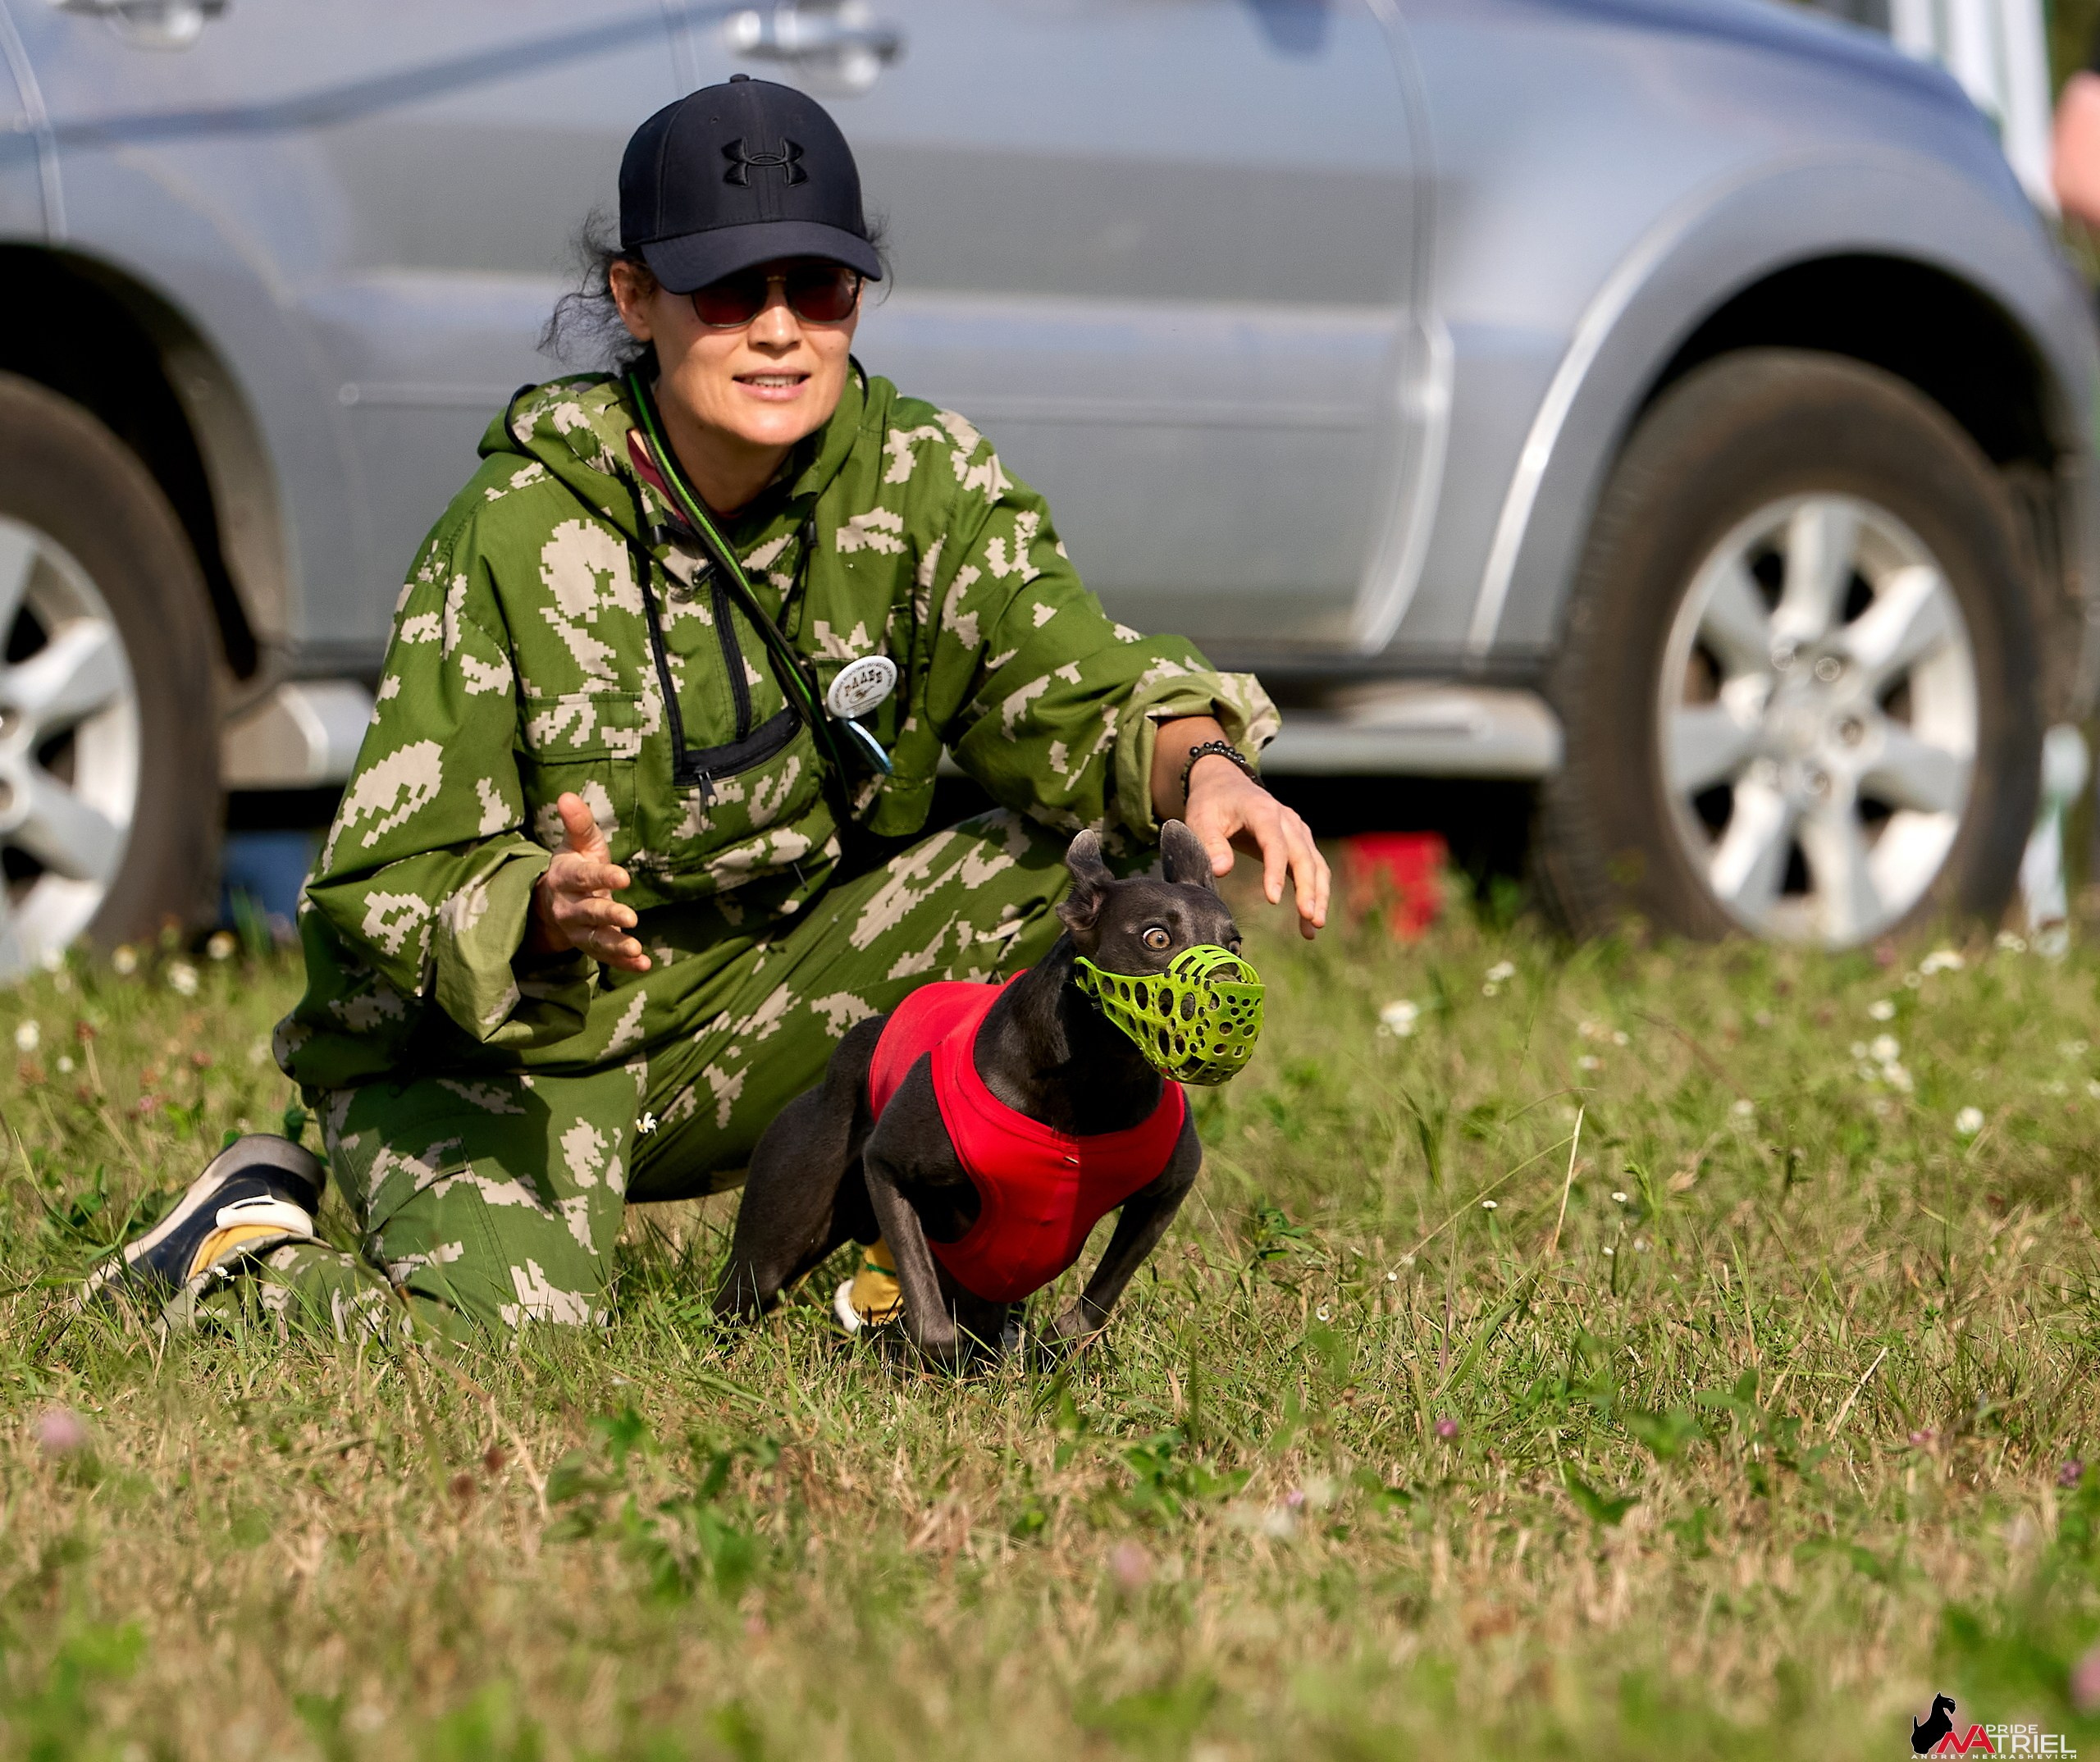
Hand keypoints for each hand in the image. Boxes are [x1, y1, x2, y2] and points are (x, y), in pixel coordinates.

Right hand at [527, 792, 650, 972]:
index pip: (583, 877)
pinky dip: (623, 963)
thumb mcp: (578, 841)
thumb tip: (567, 795)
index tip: (624, 877)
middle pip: (589, 912)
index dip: (602, 877)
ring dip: (615, 945)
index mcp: (565, 877)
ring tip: (635, 949)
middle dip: (608, 914)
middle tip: (631, 917)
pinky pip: (606, 956)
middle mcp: (569, 906)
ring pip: (595, 939)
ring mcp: (578, 930)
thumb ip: (578, 822)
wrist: (555, 898)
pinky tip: (643, 964)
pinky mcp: (591, 946)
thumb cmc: (575, 863)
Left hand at [1183, 754, 1328, 939]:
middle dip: (1308, 888)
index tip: (1272, 899)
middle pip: (1304, 856)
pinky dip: (1315, 893)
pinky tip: (1309, 922)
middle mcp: (1287, 820)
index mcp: (1262, 811)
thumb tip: (1221, 871)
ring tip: (1314, 926)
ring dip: (1318, 895)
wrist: (1226, 784)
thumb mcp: (1200, 817)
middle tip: (1308, 917)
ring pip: (1315, 864)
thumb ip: (1210, 842)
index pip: (1275, 843)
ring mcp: (1297, 831)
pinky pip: (1313, 869)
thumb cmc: (1212, 803)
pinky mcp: (1299, 843)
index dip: (1275, 871)